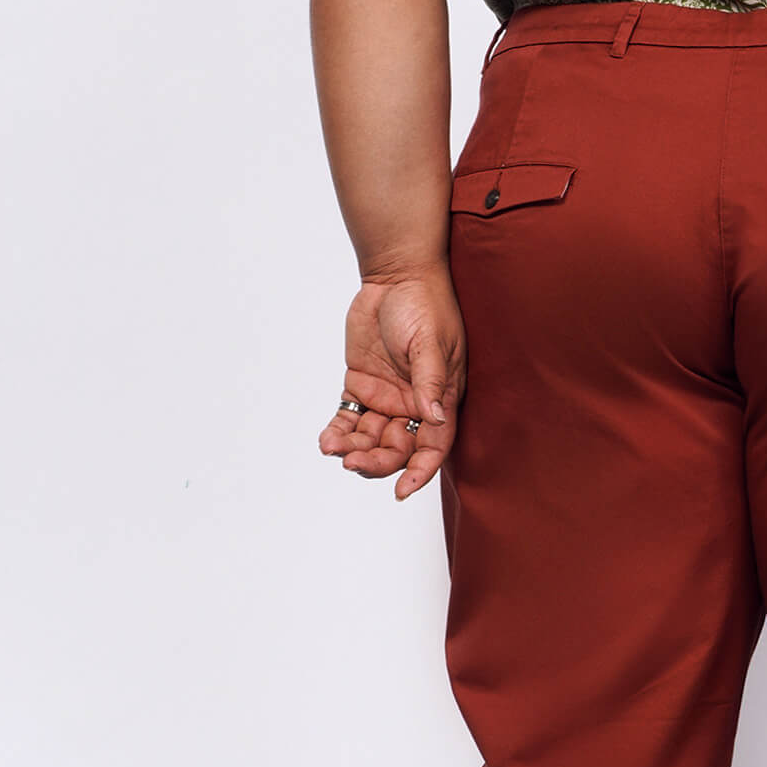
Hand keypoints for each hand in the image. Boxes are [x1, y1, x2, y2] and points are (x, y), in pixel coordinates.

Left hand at [318, 263, 465, 500]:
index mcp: (440, 398)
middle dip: (377, 461)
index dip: (420, 472)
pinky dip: (337, 433)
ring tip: (333, 448)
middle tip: (354, 462)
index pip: (433, 445)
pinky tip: (326, 440)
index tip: (401, 492)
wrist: (395, 275)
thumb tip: (434, 417)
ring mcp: (386, 397)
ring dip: (353, 450)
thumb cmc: (424, 303)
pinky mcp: (361, 387)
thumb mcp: (431, 342)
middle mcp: (414, 404)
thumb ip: (431, 381)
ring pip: (370, 439)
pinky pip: (348, 419)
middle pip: (397, 449)